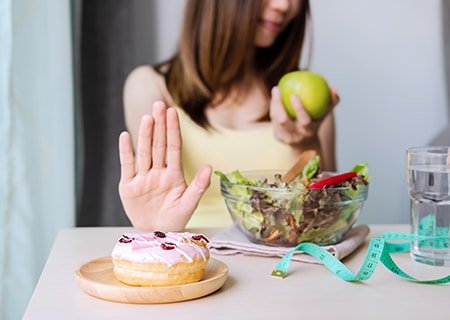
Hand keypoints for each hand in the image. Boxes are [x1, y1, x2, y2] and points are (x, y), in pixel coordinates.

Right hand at [118, 101, 211, 230]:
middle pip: (158, 145)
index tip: (173, 112)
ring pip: (144, 152)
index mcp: (174, 174)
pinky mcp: (128, 186)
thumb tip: (210, 167)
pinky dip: (125, 152)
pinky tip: (125, 136)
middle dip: (160, 125)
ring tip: (147, 118)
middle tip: (159, 104)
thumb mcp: (189, 205)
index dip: (173, 130)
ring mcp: (143, 177)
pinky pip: (127, 166)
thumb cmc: (175, 218)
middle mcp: (158, 172)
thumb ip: (199, 186)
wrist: (156, 234)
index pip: (174, 148)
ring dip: (145, 135)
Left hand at [269, 86, 338, 147]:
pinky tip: (275, 96)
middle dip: (279, 104)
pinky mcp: (278, 137)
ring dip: (274, 104)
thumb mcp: (325, 116)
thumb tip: (333, 88)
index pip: (304, 121)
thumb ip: (331, 102)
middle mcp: (296, 136)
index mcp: (308, 131)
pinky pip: (273, 120)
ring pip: (276, 120)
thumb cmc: (316, 124)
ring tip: (276, 89)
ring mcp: (285, 138)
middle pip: (283, 120)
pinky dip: (273, 108)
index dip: (298, 108)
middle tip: (278, 88)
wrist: (305, 145)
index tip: (294, 95)